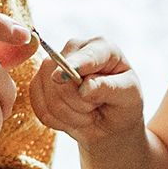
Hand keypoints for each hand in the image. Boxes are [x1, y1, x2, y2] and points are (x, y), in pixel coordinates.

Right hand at [28, 36, 145, 145]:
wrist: (110, 121)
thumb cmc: (123, 104)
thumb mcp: (129, 96)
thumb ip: (109, 88)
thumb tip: (85, 87)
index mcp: (101, 47)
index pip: (86, 55)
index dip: (74, 65)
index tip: (61, 77)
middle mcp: (74, 50)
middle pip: (61, 77)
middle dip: (79, 103)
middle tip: (95, 108)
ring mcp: (53, 65)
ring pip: (49, 95)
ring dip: (69, 115)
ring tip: (86, 114)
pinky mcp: (39, 83)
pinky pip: (39, 106)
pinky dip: (56, 120)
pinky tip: (71, 118)